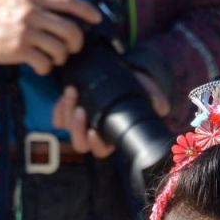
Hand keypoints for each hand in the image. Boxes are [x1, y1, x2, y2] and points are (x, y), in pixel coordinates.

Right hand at [0, 0, 101, 74]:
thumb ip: (42, 0)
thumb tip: (71, 6)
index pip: (69, 2)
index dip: (88, 11)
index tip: (98, 20)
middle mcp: (31, 12)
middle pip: (71, 31)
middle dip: (77, 43)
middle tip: (72, 48)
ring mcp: (25, 31)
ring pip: (60, 50)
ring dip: (61, 58)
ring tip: (53, 57)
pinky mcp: (19, 49)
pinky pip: (45, 64)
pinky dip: (47, 69)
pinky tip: (40, 66)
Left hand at [51, 73, 166, 157]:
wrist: (119, 69)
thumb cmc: (135, 84)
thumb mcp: (146, 88)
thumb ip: (154, 97)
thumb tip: (162, 107)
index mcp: (112, 135)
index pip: (101, 150)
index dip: (95, 145)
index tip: (94, 131)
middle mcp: (95, 132)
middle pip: (80, 143)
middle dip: (76, 128)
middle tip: (79, 109)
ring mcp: (79, 123)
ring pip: (66, 128)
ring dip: (66, 112)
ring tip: (72, 92)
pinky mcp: (68, 111)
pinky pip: (57, 117)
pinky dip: (58, 108)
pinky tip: (65, 95)